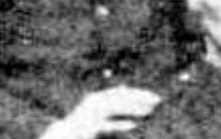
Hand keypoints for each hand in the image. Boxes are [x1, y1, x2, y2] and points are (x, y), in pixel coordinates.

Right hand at [39, 85, 160, 138]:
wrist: (62, 135)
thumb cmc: (82, 124)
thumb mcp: (97, 110)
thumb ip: (110, 100)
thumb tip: (124, 87)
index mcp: (96, 97)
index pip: (122, 92)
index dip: (139, 93)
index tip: (155, 97)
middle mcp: (92, 102)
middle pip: (120, 98)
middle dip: (139, 99)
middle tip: (158, 102)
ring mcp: (88, 115)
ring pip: (114, 108)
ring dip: (132, 109)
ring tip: (149, 112)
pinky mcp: (87, 128)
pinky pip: (105, 126)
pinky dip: (119, 125)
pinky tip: (134, 126)